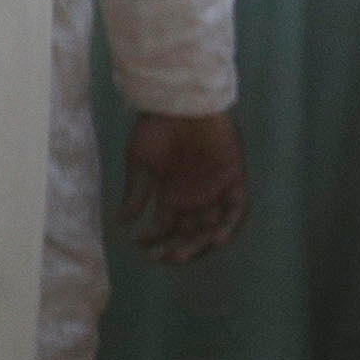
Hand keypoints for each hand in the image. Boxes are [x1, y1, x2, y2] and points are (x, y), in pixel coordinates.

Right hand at [117, 109, 245, 264]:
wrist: (177, 101)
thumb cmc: (155, 128)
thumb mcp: (140, 163)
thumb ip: (136, 193)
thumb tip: (122, 222)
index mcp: (171, 193)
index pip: (166, 227)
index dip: (154, 241)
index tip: (140, 247)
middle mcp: (194, 195)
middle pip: (189, 233)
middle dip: (175, 248)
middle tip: (162, 258)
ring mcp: (214, 188)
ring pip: (212, 226)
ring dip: (200, 243)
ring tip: (183, 254)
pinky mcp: (233, 178)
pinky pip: (236, 209)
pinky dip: (229, 225)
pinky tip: (216, 240)